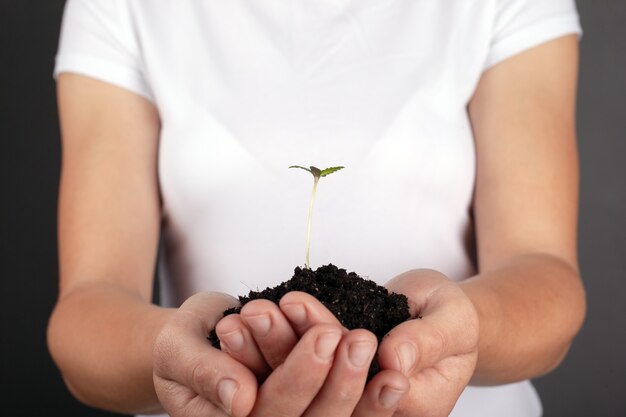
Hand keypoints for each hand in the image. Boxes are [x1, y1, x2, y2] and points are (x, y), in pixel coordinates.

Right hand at [152, 292, 362, 416]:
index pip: (269, 412)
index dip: (300, 378)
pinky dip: (371, 399)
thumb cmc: (183, 345)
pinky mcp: (310, 410)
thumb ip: (203, 373)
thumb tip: (239, 399)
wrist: (200, 341)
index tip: (325, 335)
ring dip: (361, 389)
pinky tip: (394, 377)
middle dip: (339, 381)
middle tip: (360, 339)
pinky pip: (345, 412)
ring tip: (380, 351)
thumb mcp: (177, 350)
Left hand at [216, 269, 477, 416]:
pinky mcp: (320, 370)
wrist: (435, 313)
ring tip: (248, 309)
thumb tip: (394, 358)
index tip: (316, 328)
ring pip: (297, 378)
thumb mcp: (453, 322)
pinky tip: (245, 314)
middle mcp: (367, 410)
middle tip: (260, 312)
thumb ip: (427, 341)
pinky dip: (269, 337)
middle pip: (318, 394)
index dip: (335, 367)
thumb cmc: (452, 317)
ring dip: (268, 344)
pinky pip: (291, 358)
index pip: (362, 398)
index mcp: (407, 408)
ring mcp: (339, 392)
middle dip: (286, 351)